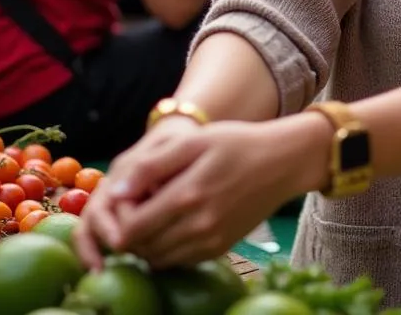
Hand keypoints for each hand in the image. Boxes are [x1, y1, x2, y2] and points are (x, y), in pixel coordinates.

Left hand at [76, 113, 330, 269]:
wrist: (283, 161)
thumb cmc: (236, 143)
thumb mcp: (194, 140)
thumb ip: (152, 165)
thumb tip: (116, 193)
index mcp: (187, 195)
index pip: (129, 229)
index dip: (118, 217)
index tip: (128, 196)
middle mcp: (197, 225)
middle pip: (140, 248)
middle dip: (129, 230)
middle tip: (139, 204)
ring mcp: (210, 241)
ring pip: (157, 258)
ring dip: (146, 241)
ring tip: (156, 212)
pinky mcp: (219, 249)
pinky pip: (178, 260)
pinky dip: (167, 247)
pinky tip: (175, 221)